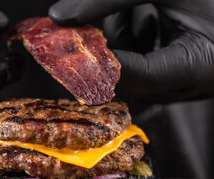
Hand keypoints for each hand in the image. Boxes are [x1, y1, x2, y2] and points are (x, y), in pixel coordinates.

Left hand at [49, 0, 213, 101]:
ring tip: (143, 11)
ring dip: (126, 43)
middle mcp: (197, 84)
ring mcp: (192, 83)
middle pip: (133, 79)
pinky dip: (140, 43)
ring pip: (137, 74)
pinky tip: (152, 18)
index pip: (139, 75)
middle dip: (112, 48)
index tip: (76, 37)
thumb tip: (61, 14)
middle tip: (101, 21)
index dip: (104, 57)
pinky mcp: (186, 74)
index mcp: (200, 65)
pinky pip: (149, 67)